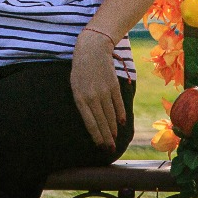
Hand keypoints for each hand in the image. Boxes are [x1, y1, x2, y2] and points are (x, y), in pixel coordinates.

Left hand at [70, 30, 127, 151]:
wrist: (92, 48)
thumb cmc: (80, 69)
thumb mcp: (75, 85)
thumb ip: (82, 102)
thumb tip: (90, 119)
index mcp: (80, 97)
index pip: (89, 122)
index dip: (96, 135)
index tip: (100, 146)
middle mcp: (92, 96)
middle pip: (101, 122)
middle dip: (106, 137)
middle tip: (110, 149)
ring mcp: (104, 91)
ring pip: (111, 115)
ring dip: (113, 129)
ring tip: (115, 140)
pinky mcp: (114, 85)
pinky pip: (118, 104)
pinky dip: (121, 115)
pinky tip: (121, 124)